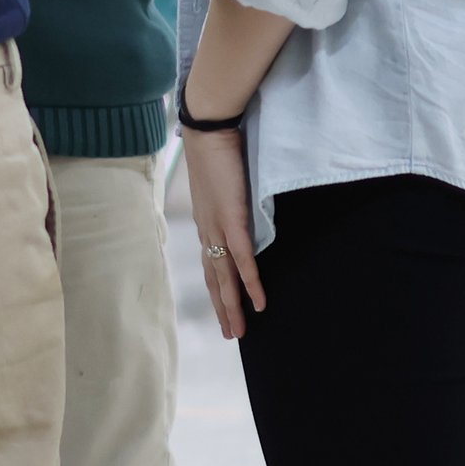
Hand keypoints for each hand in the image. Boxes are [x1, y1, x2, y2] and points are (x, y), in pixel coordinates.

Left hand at [183, 127, 264, 338]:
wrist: (210, 130)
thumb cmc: (219, 151)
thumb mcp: (225, 184)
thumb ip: (233, 203)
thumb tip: (244, 212)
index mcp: (205, 222)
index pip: (210, 264)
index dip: (216, 290)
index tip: (223, 311)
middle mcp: (207, 230)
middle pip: (214, 278)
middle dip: (222, 308)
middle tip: (230, 335)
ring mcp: (218, 227)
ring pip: (225, 277)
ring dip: (233, 306)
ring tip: (239, 332)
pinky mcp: (232, 220)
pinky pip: (243, 259)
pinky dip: (251, 283)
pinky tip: (259, 303)